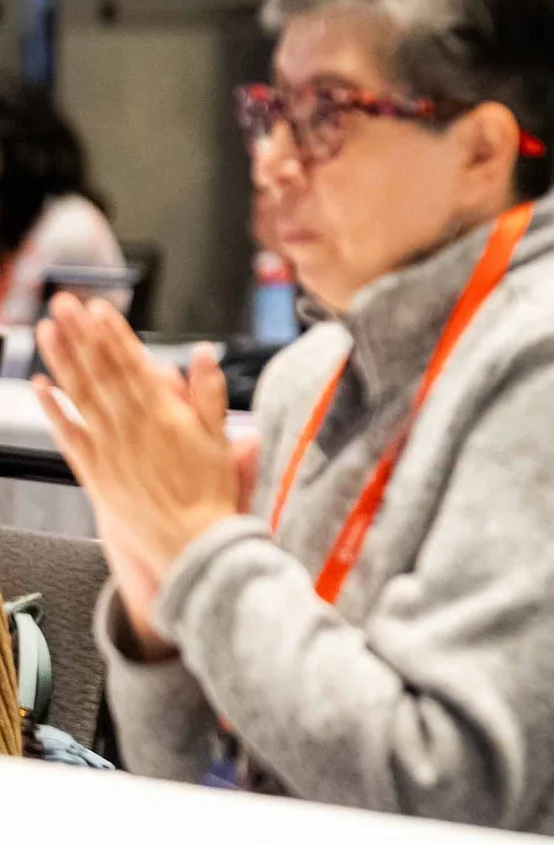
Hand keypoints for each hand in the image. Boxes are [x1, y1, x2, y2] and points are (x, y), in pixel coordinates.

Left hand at [34, 307, 252, 654]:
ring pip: (78, 394)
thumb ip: (208, 393)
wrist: (191, 541)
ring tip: (46, 330)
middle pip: (98, 371)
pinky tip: (41, 385)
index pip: (131, 362)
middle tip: (63, 303)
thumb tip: (203, 354)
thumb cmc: (210, 490)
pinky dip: (53, 407)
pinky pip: (67, 433)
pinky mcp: (94, 470)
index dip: (112, 332)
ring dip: (60, 360)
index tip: (98, 307)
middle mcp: (128, 425)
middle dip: (80, 334)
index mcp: (161, 413)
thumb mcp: (221, 436)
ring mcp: (106, 447)